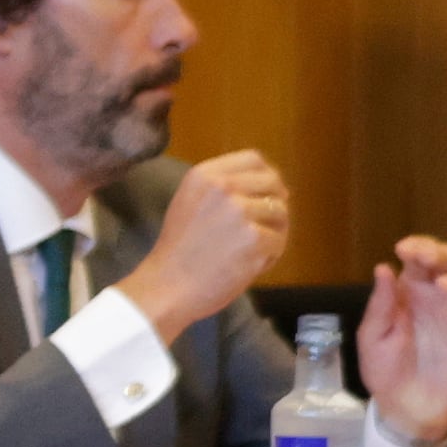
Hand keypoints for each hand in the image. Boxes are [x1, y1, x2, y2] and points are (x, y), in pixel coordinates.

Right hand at [128, 151, 291, 335]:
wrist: (167, 286)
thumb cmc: (179, 250)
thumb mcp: (190, 203)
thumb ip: (221, 188)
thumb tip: (271, 185)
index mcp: (203, 175)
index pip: (253, 159)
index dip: (267, 176)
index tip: (267, 194)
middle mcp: (222, 187)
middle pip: (272, 182)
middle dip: (276, 203)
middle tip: (265, 225)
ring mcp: (239, 212)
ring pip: (280, 213)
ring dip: (274, 232)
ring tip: (251, 251)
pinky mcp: (254, 239)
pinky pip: (279, 241)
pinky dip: (271, 256)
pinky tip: (250, 265)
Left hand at [355, 235, 446, 446]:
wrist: (403, 407)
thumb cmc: (385, 366)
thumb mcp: (373, 336)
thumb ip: (381, 304)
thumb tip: (383, 267)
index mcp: (412, 291)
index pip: (422, 261)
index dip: (419, 248)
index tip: (404, 248)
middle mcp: (439, 299)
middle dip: (443, 256)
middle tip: (428, 258)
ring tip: (444, 286)